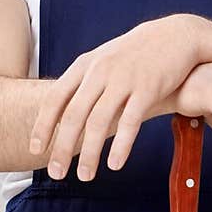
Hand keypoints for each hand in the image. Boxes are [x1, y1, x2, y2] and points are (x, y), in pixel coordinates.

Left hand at [29, 14, 211, 180]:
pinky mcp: (148, 89)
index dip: (43, 126)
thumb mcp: (103, 60)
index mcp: (85, 65)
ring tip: (85, 176)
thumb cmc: (135, 53)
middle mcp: (100, 71)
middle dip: (62, 148)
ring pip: (99, 122)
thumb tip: (60, 112)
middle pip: (74, 115)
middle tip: (56, 173)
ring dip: (90, 153)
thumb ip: (83, 83)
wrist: (175, 36)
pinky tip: (114, 164)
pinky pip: (130, 122)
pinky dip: (121, 145)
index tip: (36, 150)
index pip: (55, 98)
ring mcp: (124, 79)